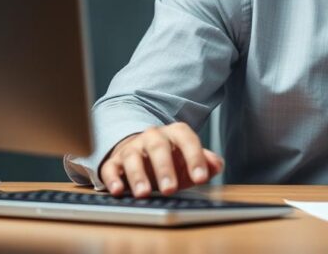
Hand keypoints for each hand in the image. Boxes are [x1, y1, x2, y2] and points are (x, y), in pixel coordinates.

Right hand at [99, 122, 223, 197]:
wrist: (141, 153)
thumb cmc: (171, 159)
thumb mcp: (189, 160)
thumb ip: (206, 162)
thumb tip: (216, 165)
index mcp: (174, 134)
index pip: (186, 139)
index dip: (194, 157)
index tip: (200, 178)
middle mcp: (152, 137)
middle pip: (158, 147)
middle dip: (165, 168)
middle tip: (170, 189)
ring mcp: (132, 149)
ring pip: (133, 157)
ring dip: (138, 176)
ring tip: (144, 194)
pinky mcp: (114, 162)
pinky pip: (111, 168)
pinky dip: (113, 179)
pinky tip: (118, 190)